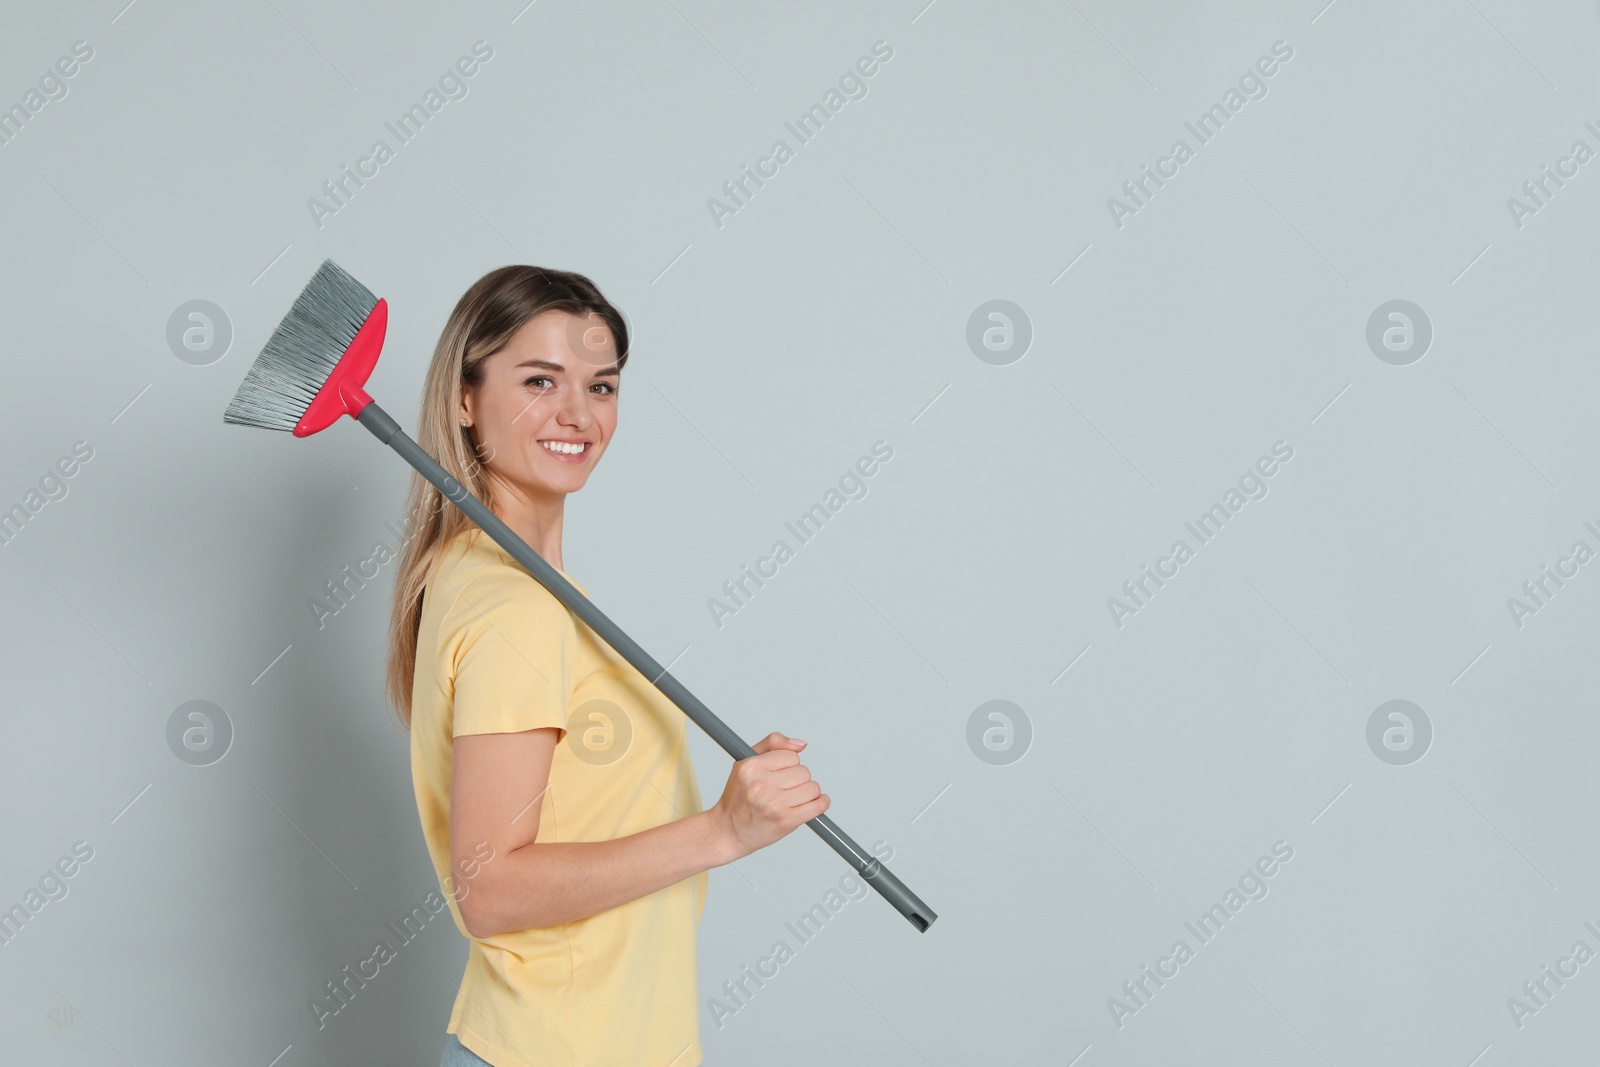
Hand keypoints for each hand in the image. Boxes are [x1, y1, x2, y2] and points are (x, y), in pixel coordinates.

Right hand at [705, 732, 828, 862]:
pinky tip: (814, 802)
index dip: (788, 765)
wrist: (729, 831)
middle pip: (804, 771)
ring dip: (808, 792)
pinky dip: (821, 803)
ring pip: (812, 788)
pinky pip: (817, 806)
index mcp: (752, 767)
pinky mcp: (786, 821)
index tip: (780, 774)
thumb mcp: (746, 762)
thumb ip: (772, 744)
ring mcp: (774, 804)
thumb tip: (801, 745)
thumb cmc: (738, 797)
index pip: (791, 756)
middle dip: (798, 779)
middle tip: (784, 789)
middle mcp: (762, 785)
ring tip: (794, 798)